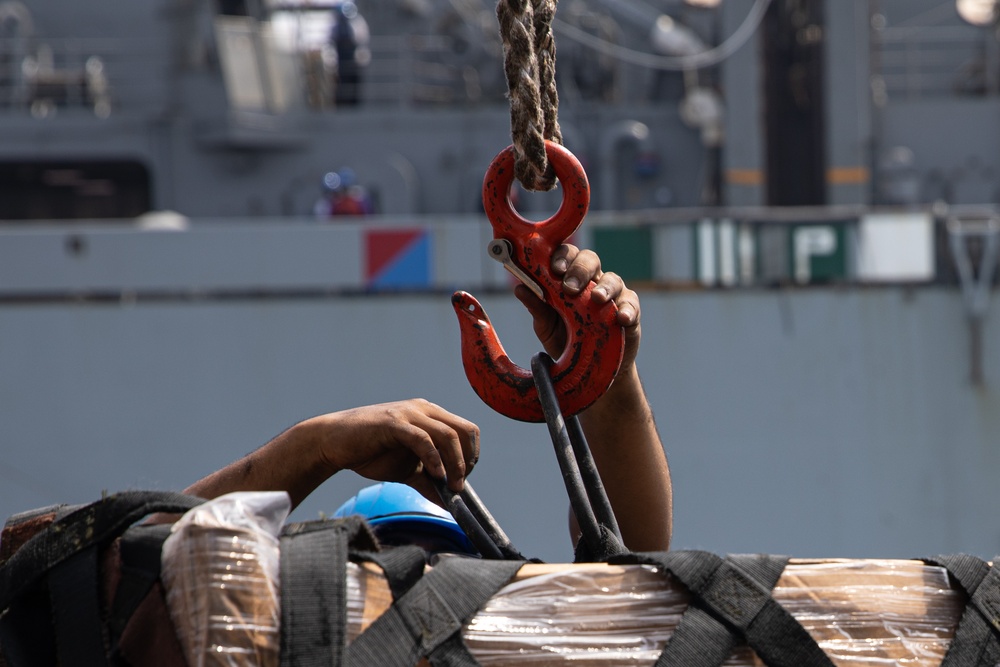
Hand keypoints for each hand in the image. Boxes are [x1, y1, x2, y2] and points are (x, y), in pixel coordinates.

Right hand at [305, 399, 479, 495]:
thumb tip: (448, 503)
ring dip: (455, 464)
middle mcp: (423, 410)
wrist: (334, 443)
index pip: (466, 431)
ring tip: (450, 486)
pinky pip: (423, 439)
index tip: (463, 479)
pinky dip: (434, 459)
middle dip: (468, 461)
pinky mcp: (393, 423)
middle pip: (464, 431)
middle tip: (459, 485)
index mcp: (430, 416)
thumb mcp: (407, 471)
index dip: (471, 456)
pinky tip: (435, 475)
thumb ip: (428, 483)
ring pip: (448, 435)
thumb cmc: (370, 453)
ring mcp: (409, 414)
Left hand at [514, 244, 640, 370]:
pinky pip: (631, 304)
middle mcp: (591, 281)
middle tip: (570, 287)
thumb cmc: (565, 340)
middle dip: (580, 270)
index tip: (554, 269)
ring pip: (613, 279)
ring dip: (605, 287)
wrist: (589, 370)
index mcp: (568, 278)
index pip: (566, 256)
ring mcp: (612, 295)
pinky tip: (621, 318)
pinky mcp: (629, 311)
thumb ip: (536, 307)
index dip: (561, 257)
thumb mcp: (546, 326)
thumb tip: (519, 289)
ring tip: (597, 299)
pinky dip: (627, 309)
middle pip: (590, 259)